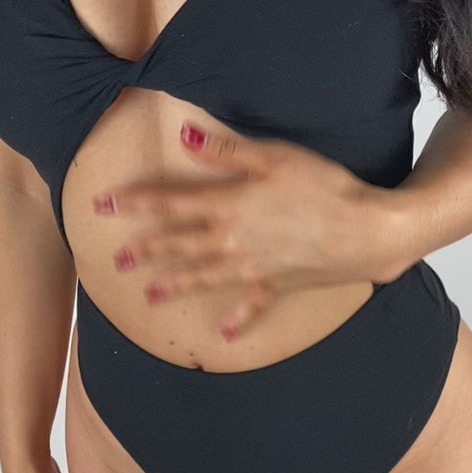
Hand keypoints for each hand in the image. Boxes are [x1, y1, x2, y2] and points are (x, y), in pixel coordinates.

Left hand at [93, 121, 399, 340]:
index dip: (134, 202)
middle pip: (179, 244)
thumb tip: (184, 139)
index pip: (170, 202)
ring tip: (149, 294)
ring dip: (175, 285)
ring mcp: (254, 268)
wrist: (368, 231)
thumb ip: (226, 150)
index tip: (103, 204)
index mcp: (228, 204)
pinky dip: (237, 320)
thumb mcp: (275, 156)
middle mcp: (233, 240)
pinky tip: (222, 333)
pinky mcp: (279, 285)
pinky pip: (253, 306)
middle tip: (115, 261)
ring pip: (205, 277)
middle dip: (145, 251)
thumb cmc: (324, 186)